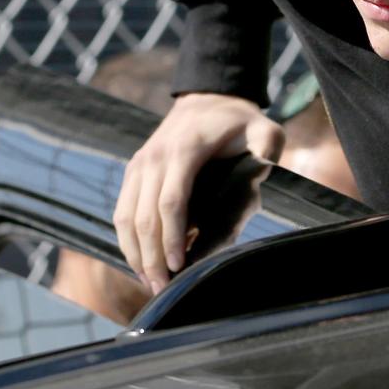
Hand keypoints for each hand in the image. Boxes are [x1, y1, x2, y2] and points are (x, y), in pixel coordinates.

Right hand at [114, 92, 283, 294]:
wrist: (207, 99)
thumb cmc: (241, 121)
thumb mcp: (265, 131)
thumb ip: (267, 154)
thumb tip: (262, 182)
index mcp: (185, 149)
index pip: (171, 200)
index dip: (172, 237)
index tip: (179, 265)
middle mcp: (154, 158)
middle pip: (144, 216)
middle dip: (151, 257)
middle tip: (163, 289)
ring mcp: (139, 165)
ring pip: (125, 218)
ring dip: (135, 254)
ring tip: (150, 284)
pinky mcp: (133, 172)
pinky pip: (122, 212)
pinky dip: (127, 240)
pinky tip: (140, 263)